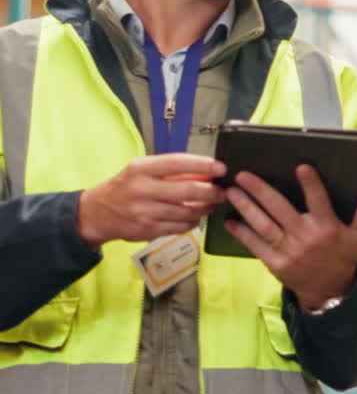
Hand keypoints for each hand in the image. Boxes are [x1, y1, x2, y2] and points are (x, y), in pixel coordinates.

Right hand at [76, 154, 226, 246]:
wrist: (97, 213)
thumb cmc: (124, 187)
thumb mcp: (140, 171)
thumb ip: (168, 171)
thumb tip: (204, 172)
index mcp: (141, 169)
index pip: (178, 163)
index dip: (203, 165)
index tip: (220, 168)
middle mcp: (142, 189)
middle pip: (187, 190)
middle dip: (211, 191)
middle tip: (222, 191)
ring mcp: (145, 212)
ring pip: (186, 211)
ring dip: (204, 208)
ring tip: (211, 204)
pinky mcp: (148, 230)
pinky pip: (179, 227)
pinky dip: (192, 222)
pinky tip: (195, 217)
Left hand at [223, 164, 356, 309]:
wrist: (330, 292)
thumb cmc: (343, 259)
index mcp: (326, 228)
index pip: (318, 201)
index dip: (310, 184)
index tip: (300, 167)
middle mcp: (306, 237)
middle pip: (280, 209)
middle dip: (260, 190)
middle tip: (243, 175)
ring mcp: (289, 251)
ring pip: (264, 225)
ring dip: (246, 207)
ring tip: (232, 191)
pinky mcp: (276, 263)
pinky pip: (256, 245)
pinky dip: (242, 233)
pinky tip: (229, 221)